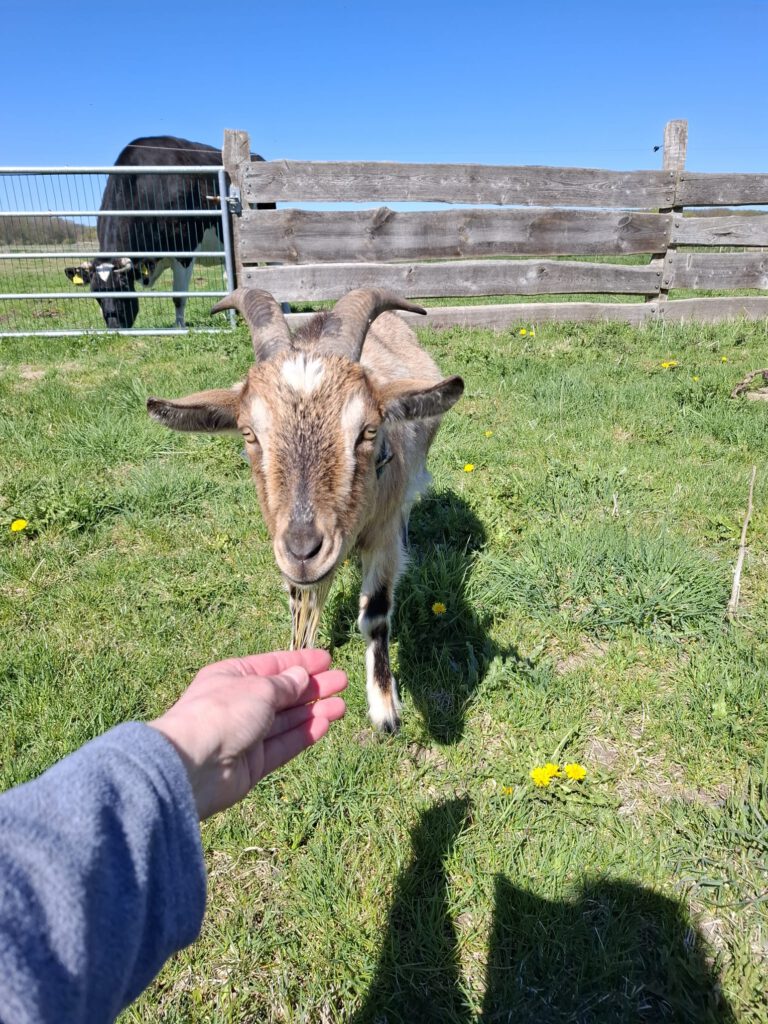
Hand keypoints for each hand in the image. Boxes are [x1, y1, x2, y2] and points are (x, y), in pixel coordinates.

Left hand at [151, 650, 346, 818]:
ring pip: (286, 720)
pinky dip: (304, 734)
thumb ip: (285, 685)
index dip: (300, 662)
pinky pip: (283, 745)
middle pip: (282, 694)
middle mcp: (238, 704)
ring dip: (314, 711)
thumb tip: (300, 677)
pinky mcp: (253, 764)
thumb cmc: (223, 712)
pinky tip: (325, 724)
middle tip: (342, 681)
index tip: (327, 659)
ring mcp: (246, 735)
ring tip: (343, 705)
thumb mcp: (259, 688)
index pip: (272, 666)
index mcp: (231, 677)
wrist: (194, 766)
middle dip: (312, 687)